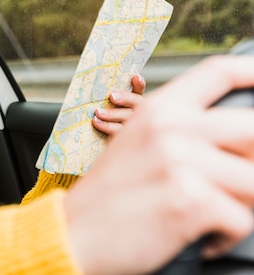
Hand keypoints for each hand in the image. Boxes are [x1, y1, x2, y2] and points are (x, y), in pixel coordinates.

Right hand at [63, 56, 253, 274]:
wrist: (72, 234)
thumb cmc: (107, 197)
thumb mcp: (135, 144)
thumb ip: (177, 130)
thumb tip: (234, 135)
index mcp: (158, 110)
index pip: (217, 73)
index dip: (251, 71)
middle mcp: (171, 127)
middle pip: (252, 127)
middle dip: (252, 161)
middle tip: (235, 183)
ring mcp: (180, 160)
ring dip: (238, 205)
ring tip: (208, 216)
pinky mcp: (189, 199)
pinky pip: (243, 220)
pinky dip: (225, 236)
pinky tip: (199, 238)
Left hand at [92, 74, 145, 135]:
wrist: (106, 139)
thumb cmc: (103, 114)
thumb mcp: (107, 103)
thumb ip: (110, 96)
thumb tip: (97, 84)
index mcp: (134, 100)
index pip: (139, 90)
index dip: (139, 83)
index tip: (135, 77)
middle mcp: (137, 111)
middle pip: (136, 103)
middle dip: (125, 98)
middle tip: (112, 96)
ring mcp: (133, 125)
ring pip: (127, 118)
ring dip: (112, 114)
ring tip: (97, 111)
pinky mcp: (125, 137)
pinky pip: (118, 131)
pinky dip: (106, 125)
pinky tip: (96, 121)